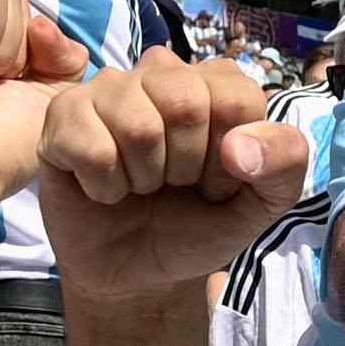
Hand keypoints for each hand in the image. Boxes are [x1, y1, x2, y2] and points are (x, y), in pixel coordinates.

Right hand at [33, 54, 308, 306]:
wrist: (140, 273)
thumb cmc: (198, 226)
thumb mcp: (262, 204)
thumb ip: (282, 165)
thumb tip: (239, 146)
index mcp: (214, 82)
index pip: (236, 98)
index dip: (228, 158)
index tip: (215, 181)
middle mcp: (160, 72)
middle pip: (186, 104)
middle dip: (185, 167)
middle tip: (174, 184)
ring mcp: (107, 90)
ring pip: (137, 127)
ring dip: (143, 179)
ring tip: (140, 186)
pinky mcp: (62, 116)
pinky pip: (92, 148)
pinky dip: (105, 187)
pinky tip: (104, 189)